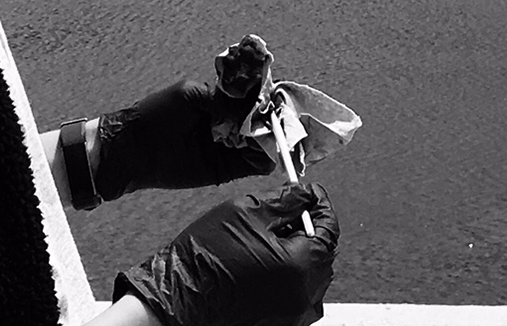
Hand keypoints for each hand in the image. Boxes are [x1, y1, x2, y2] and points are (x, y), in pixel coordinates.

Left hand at [77, 79, 275, 204]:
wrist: (135, 148)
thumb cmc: (157, 113)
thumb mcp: (191, 94)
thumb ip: (223, 99)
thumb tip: (252, 105)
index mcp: (221, 102)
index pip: (254, 100)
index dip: (269, 99)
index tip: (283, 100)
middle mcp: (230, 124)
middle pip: (262, 122)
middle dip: (277, 121)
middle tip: (292, 121)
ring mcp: (229, 147)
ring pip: (262, 144)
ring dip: (275, 140)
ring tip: (285, 137)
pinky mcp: (225, 169)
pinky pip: (252, 165)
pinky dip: (265, 159)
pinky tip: (272, 153)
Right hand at [116, 183, 337, 325]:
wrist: (177, 302)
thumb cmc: (204, 260)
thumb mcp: (245, 212)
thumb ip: (285, 201)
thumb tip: (306, 195)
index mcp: (300, 265)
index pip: (329, 228)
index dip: (320, 204)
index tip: (311, 193)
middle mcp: (302, 295)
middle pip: (323, 253)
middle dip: (309, 229)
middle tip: (286, 213)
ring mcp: (292, 315)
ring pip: (312, 275)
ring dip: (300, 253)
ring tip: (270, 240)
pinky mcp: (279, 323)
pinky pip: (297, 294)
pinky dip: (290, 276)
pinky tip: (264, 263)